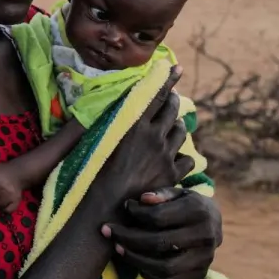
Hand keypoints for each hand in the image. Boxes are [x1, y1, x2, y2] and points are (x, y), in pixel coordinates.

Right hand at [93, 67, 189, 212]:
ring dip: (178, 124)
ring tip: (173, 123)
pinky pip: (187, 160)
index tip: (176, 68)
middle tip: (172, 96)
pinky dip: (182, 155)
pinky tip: (177, 155)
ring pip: (181, 131)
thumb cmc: (91, 175)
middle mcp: (154, 137)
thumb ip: (108, 121)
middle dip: (173, 100)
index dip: (168, 78)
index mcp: (135, 124)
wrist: (105, 210)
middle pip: (173, 109)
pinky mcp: (171, 177)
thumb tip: (107, 107)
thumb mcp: (97, 141)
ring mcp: (165, 157)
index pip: (156, 94)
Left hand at [103, 187, 222, 278]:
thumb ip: (161, 194)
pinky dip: (148, 273)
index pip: (159, 217)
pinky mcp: (199, 274)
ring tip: (118, 247)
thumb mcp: (178, 193)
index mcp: (200, 211)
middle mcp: (206, 237)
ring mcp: (204, 259)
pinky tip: (135, 261)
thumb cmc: (188, 205)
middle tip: (109, 231)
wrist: (215, 224)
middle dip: (129, 238)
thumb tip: (141, 200)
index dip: (137, 213)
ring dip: (135, 259)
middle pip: (159, 243)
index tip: (125, 208)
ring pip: (163, 267)